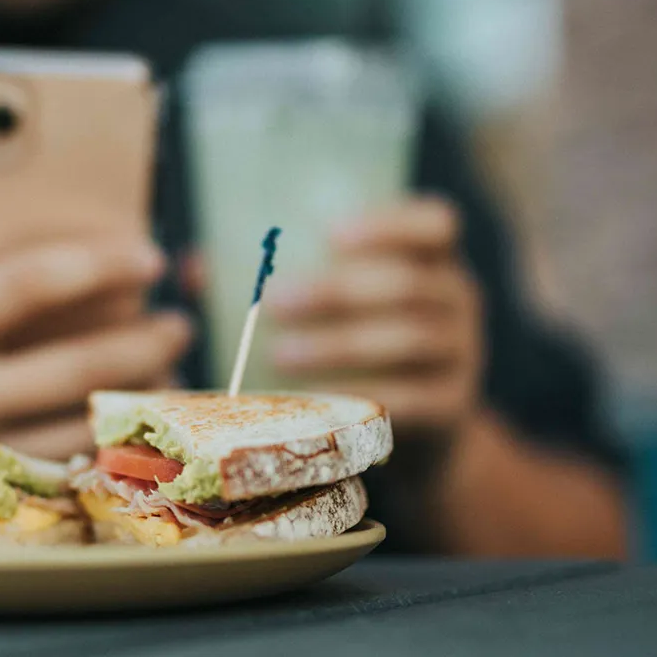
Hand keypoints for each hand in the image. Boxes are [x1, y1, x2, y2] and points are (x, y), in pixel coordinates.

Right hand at [0, 241, 191, 459]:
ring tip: (170, 368)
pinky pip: (66, 465)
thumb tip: (64, 269)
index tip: (148, 256)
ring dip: (140, 394)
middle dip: (142, 339)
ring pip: (81, 422)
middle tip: (179, 320)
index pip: (25, 285)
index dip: (96, 266)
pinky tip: (135, 420)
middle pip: (74, 364)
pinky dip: (110, 440)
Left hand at [266, 197, 482, 442]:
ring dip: (338, 345)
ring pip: (408, 339)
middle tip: (275, 300)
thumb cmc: (358, 349)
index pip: (438, 224)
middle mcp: (458, 300)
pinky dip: (359, 394)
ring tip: (280, 355)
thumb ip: (279, 277)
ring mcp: (461, 355)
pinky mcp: (452, 407)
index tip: (330, 232)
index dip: (390, 223)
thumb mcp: (336, 310)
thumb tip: (194, 267)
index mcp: (433, 261)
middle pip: (409, 284)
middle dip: (338, 291)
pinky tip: (315, 398)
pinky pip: (410, 397)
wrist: (417, 433)